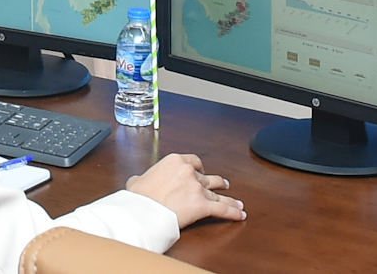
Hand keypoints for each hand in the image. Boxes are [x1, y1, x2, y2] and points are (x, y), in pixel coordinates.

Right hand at [125, 152, 246, 226]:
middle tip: (222, 184)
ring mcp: (197, 188)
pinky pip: (222, 208)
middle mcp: (189, 172)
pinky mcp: (202, 205)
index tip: (199, 171)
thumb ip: (141, 179)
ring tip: (236, 201)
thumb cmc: (138, 198)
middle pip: (207, 176)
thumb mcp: (136, 182)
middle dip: (216, 181)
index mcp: (174, 161)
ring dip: (228, 197)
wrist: (141, 211)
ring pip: (217, 193)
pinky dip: (232, 212)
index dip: (198, 168)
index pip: (193, 161)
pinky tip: (240, 214)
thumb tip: (137, 182)